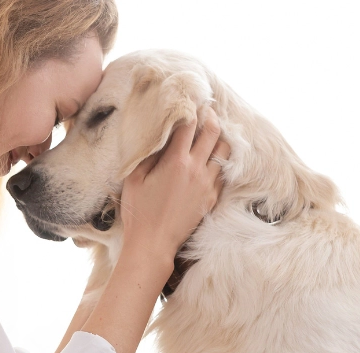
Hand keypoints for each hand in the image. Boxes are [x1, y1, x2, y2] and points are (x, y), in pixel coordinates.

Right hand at [119, 107, 229, 267]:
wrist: (153, 244)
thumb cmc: (138, 211)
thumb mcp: (134, 178)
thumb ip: (147, 154)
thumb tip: (157, 136)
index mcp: (176, 162)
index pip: (189, 126)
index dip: (190, 109)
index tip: (189, 100)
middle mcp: (197, 170)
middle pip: (212, 133)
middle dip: (210, 117)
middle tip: (206, 109)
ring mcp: (208, 185)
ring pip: (224, 152)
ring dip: (219, 138)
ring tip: (212, 132)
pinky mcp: (212, 199)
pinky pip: (223, 172)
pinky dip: (220, 160)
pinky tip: (213, 158)